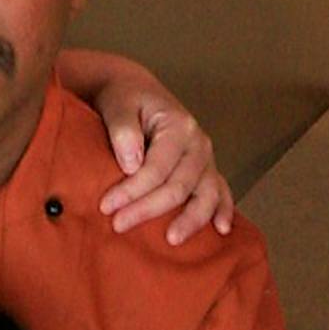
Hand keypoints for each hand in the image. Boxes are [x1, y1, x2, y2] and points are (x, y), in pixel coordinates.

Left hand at [65, 52, 232, 244]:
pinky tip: (222, 230)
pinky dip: (223, 210)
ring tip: (171, 239)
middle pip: (179, 186)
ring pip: (206, 195)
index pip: (156, 168)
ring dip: (190, 220)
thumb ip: (123, 131)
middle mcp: (199, 143)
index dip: (131, 191)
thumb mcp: (117, 105)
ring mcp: (206, 158)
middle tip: (119, 225)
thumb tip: (131, 165)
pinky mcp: (205, 169)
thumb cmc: (125, 99)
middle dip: (148, 209)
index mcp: (179, 126)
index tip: (105, 207)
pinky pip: (221, 192)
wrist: (136, 90)